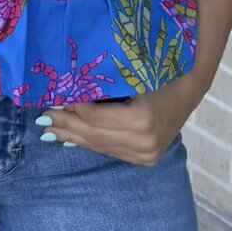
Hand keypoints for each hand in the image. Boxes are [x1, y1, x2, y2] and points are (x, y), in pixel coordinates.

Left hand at [38, 68, 207, 165]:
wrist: (190, 87)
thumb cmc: (160, 71)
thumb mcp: (131, 74)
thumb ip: (103, 85)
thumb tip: (68, 91)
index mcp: (141, 121)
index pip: (94, 118)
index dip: (71, 109)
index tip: (52, 99)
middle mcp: (144, 143)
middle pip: (94, 135)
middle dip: (65, 125)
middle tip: (41, 117)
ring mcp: (146, 155)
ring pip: (99, 146)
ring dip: (73, 137)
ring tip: (49, 130)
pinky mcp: (145, 159)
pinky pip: (110, 150)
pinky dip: (89, 143)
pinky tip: (70, 140)